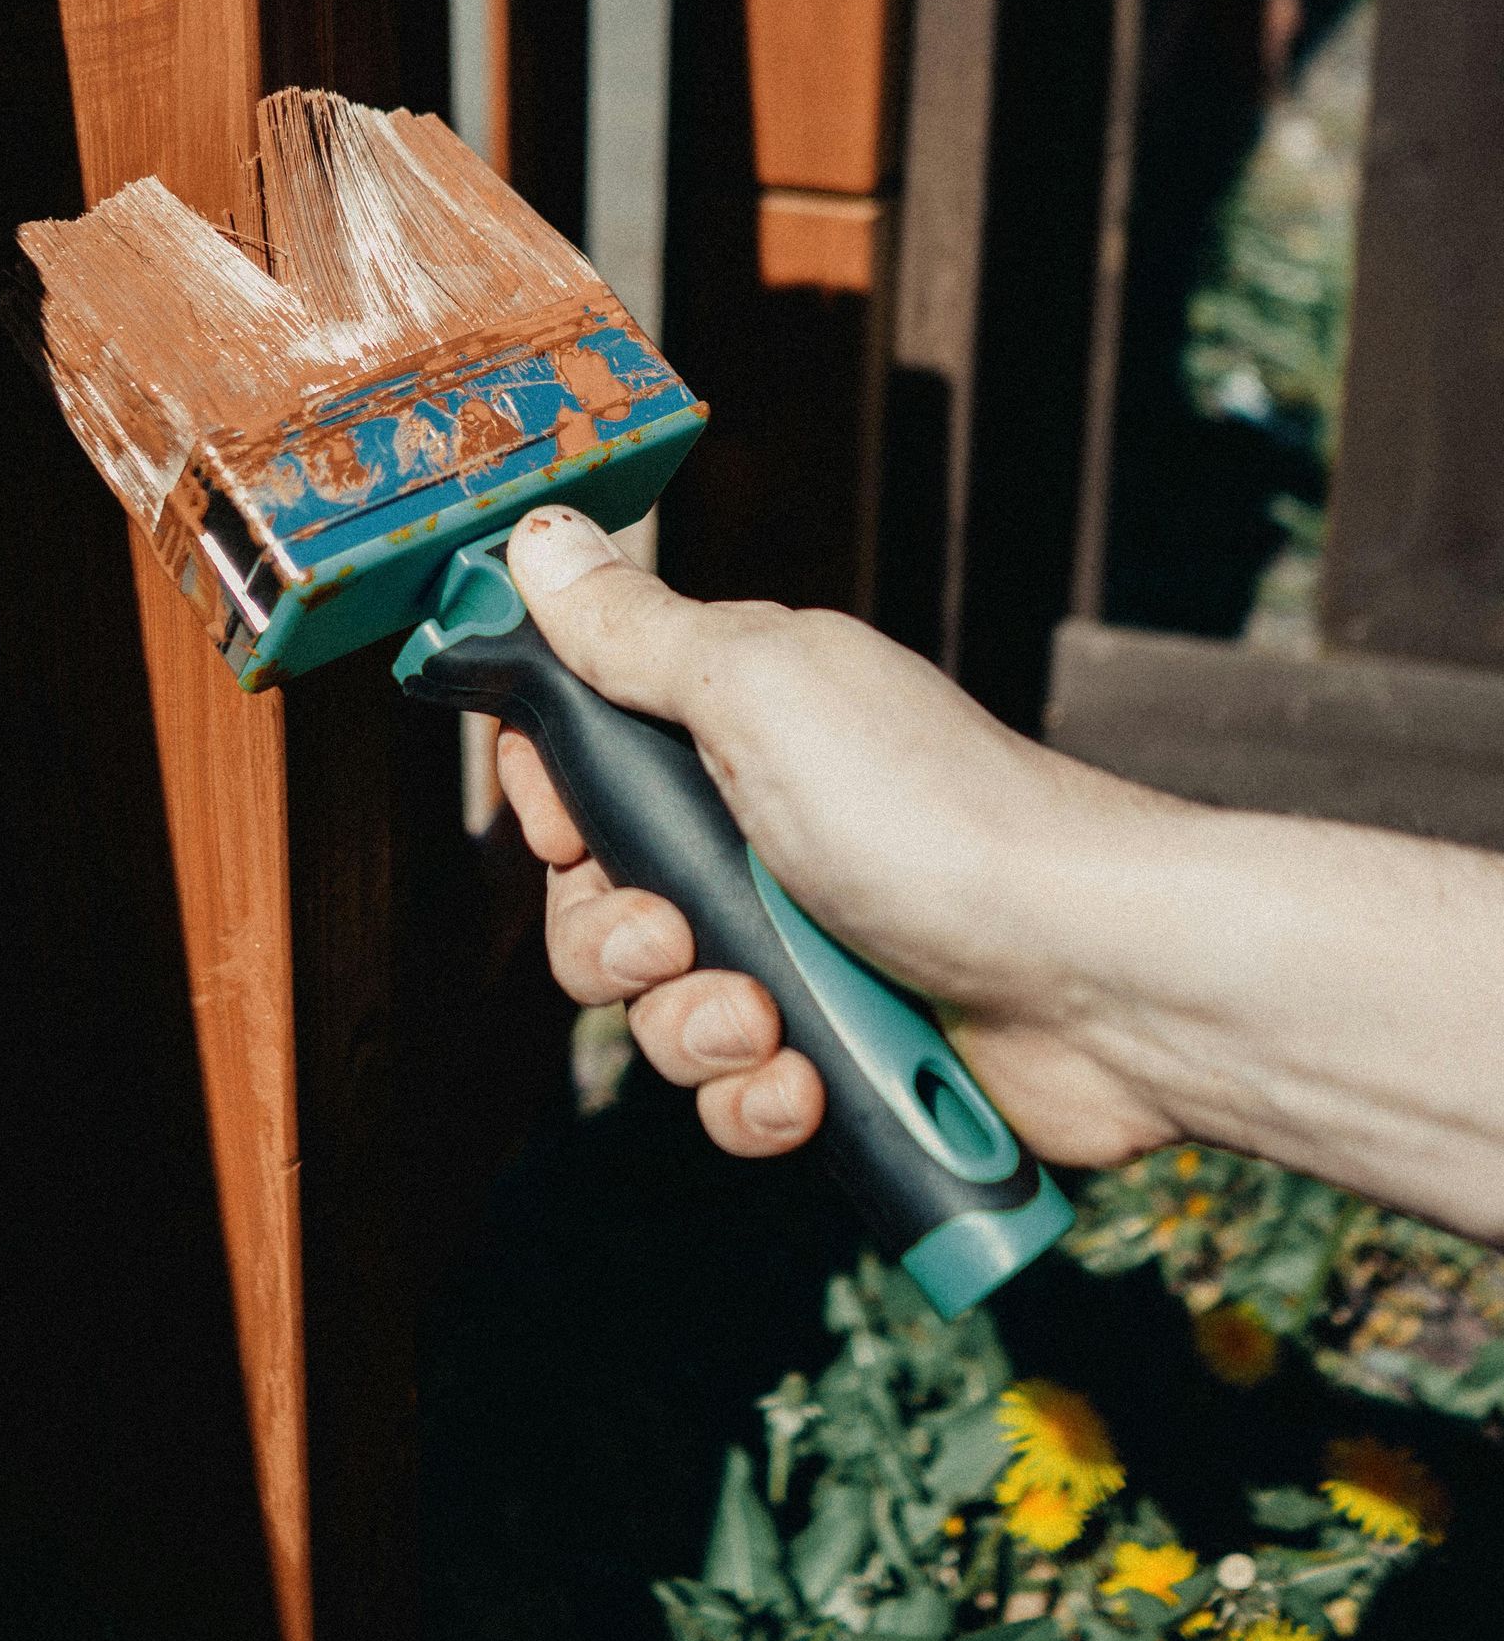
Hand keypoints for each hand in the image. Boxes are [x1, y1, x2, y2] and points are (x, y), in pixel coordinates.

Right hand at [495, 507, 1179, 1169]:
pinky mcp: (842, 1047)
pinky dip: (758, 1101)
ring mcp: (803, 945)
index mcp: (737, 727)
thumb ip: (635, 632)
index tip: (567, 829)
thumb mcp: (763, 688)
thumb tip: (538, 539)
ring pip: (658, 1012)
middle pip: (598, 902)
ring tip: (770, 1023)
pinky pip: (735, 1096)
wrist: (1102, 973)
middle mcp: (761, 832)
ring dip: (693, 1032)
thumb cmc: (942, 814)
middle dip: (613, 942)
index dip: (550, 806)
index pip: (582, 764)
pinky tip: (807, 1085)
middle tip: (674, 938)